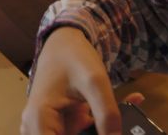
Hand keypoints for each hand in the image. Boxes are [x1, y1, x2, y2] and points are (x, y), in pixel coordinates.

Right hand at [22, 28, 141, 134]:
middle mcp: (39, 126)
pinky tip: (128, 105)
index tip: (106, 134)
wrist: (66, 41)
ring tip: (121, 123)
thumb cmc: (74, 56)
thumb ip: (107, 114)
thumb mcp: (95, 82)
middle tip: (115, 128)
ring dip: (98, 133)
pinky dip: (100, 129)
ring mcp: (51, 127)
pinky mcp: (64, 125)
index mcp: (39, 119)